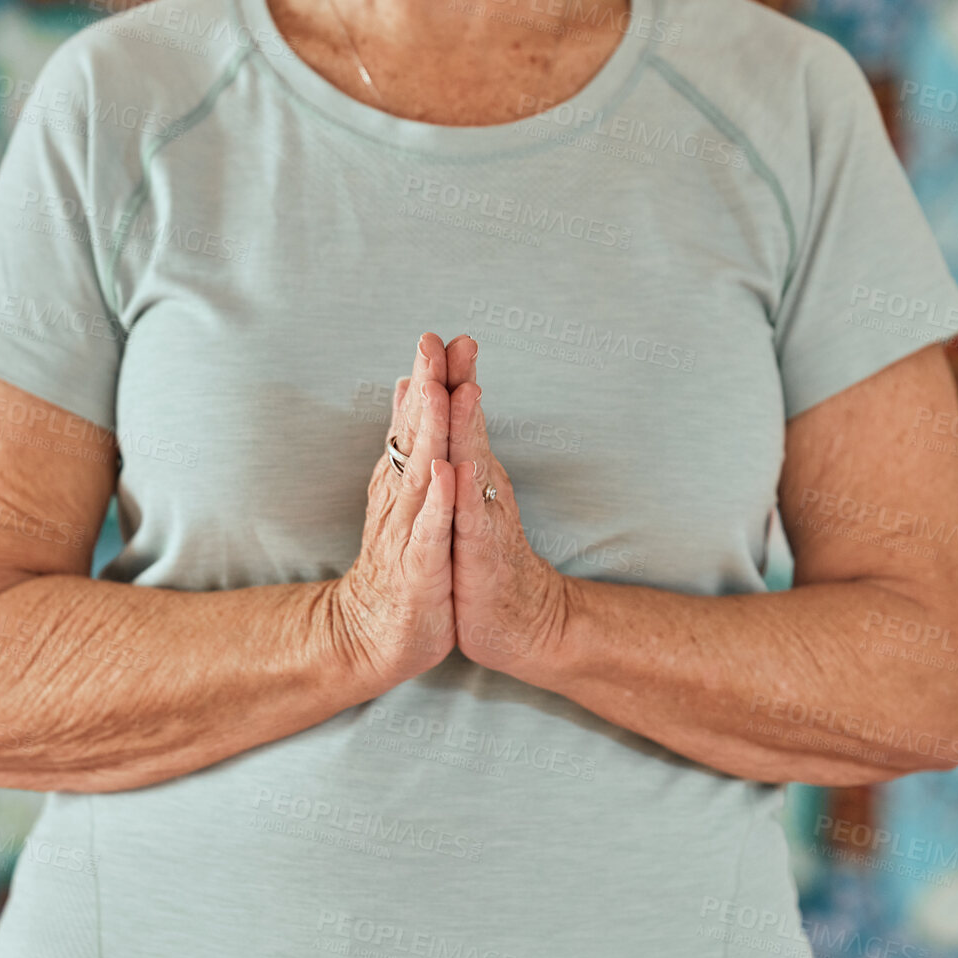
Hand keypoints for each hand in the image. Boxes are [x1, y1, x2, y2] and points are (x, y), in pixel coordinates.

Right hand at [329, 333, 456, 689]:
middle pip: (413, 435)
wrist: (374, 635)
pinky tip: (446, 472)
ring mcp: (409, 531)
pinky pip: (431, 529)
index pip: (413, 423)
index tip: (435, 336)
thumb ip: (406, 442)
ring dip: (429, 431)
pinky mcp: (420, 566)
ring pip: (421, 472)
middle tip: (430, 343)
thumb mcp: (406, 497)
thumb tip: (407, 388)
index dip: (424, 379)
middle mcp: (401, 499)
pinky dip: (439, 501)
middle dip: (425, 388)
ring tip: (437, 389)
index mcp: (402, 482)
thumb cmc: (399, 563)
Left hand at [441, 335, 571, 674]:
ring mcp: (485, 520)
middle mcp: (483, 489)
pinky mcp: (481, 556)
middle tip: (454, 342)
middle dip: (460, 384)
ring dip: (470, 428)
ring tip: (463, 390)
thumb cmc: (483, 557)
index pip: (459, 419)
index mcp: (472, 473)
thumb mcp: (465, 499)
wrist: (517, 622)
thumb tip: (443, 409)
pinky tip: (458, 472)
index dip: (450, 377)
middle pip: (470, 428)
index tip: (440, 335)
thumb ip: (455, 453)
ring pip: (475, 466)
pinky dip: (464, 496)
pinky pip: (471, 522)